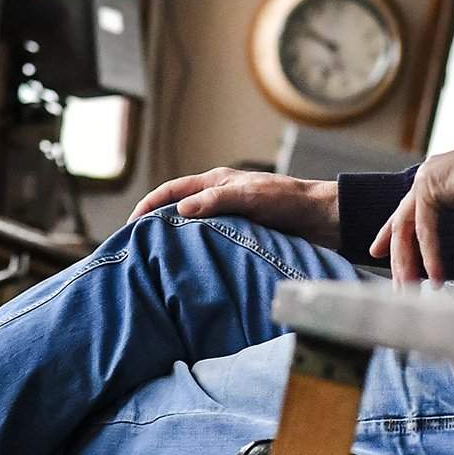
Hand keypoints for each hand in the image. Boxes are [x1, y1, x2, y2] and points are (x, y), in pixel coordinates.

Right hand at [129, 167, 339, 245]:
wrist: (323, 219)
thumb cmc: (289, 201)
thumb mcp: (251, 196)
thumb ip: (217, 200)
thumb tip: (180, 211)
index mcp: (217, 182)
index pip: (171, 191)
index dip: (148, 206)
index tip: (129, 226)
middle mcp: (219, 199)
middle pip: (177, 211)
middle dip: (156, 227)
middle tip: (136, 250)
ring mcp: (230, 219)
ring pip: (194, 231)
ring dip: (177, 244)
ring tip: (159, 265)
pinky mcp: (242, 237)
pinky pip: (212, 245)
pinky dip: (198, 255)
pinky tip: (193, 272)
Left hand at [370, 136, 453, 285]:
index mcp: (439, 181)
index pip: (408, 212)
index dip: (391, 235)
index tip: (378, 253)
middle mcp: (428, 177)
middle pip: (403, 224)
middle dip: (400, 259)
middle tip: (399, 287)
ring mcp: (426, 177)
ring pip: (406, 227)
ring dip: (407, 261)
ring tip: (410, 289)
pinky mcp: (429, 183)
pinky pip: (424, 226)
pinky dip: (429, 254)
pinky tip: (434, 275)